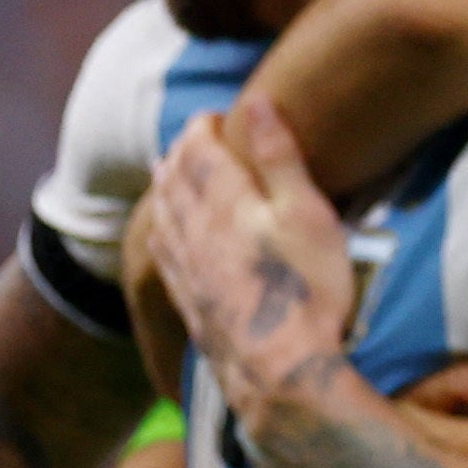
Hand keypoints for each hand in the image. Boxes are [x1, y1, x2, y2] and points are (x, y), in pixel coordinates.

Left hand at [148, 105, 358, 419]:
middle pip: (175, 178)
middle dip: (181, 152)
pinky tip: (162, 230)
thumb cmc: (305, 287)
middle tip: (191, 137)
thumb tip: (257, 101)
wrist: (278, 366)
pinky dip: (159, 228)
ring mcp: (186, 266)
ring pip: (163, 213)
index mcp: (224, 201)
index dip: (204, 127)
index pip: (200, 150)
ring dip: (164, 185)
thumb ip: (280, 156)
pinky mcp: (187, 297)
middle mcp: (195, 228)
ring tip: (167, 170)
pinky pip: (162, 251)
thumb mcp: (307, 212)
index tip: (217, 114)